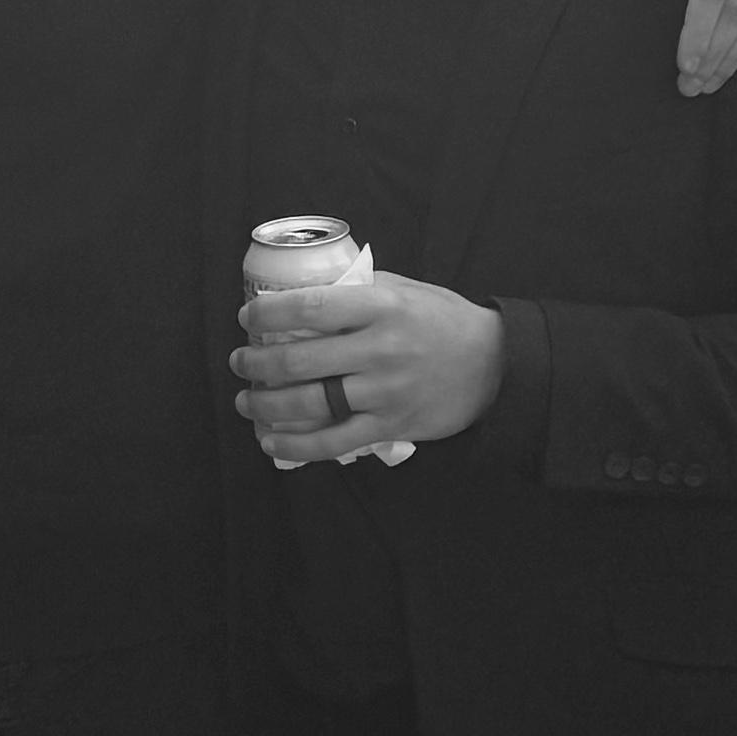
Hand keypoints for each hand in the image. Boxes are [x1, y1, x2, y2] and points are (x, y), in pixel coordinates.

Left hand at [230, 274, 503, 465]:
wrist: (497, 365)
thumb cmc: (443, 321)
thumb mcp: (405, 290)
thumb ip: (359, 290)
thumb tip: (303, 290)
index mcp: (383, 307)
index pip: (313, 307)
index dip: (271, 312)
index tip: (248, 315)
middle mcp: (382, 349)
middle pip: (302, 359)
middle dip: (257, 362)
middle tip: (239, 361)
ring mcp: (386, 392)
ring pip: (311, 403)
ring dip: (266, 405)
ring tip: (246, 400)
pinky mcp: (392, 426)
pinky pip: (335, 442)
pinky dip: (297, 446)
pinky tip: (270, 442)